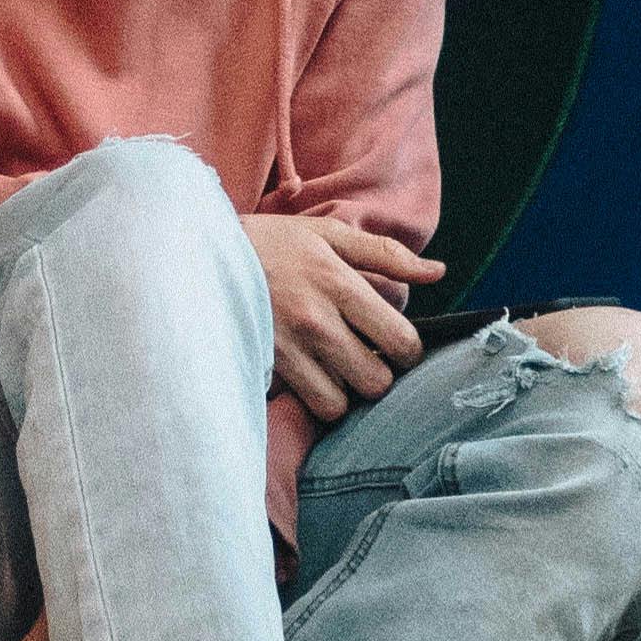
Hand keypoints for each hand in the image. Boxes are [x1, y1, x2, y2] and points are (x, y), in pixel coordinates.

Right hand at [246, 211, 442, 418]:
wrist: (201, 254)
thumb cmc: (273, 243)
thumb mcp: (329, 234)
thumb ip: (387, 255)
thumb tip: (438, 272)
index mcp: (339, 283)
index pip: (399, 340)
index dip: (408, 350)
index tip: (395, 344)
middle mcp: (317, 321)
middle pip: (375, 380)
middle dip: (378, 374)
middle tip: (366, 358)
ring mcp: (289, 350)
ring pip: (342, 403)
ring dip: (346, 391)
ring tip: (337, 370)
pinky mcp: (266, 367)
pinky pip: (308, 406)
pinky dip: (316, 399)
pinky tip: (312, 378)